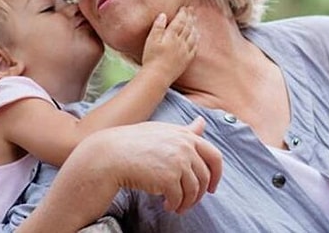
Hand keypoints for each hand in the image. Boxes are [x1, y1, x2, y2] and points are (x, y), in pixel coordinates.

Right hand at [97, 117, 221, 213]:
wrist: (112, 154)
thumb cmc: (134, 142)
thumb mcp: (162, 130)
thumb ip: (185, 131)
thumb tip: (202, 122)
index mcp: (186, 135)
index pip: (214, 156)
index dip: (217, 174)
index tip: (212, 187)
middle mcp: (186, 147)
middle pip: (205, 177)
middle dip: (200, 193)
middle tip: (190, 201)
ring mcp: (179, 162)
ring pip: (194, 190)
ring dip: (187, 202)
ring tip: (176, 206)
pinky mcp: (169, 178)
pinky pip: (180, 198)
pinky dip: (175, 205)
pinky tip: (166, 205)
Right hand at [141, 7, 197, 84]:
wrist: (158, 76)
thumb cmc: (151, 58)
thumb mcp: (150, 40)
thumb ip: (158, 27)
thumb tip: (163, 15)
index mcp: (171, 36)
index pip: (180, 21)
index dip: (183, 13)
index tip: (185, 7)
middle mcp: (180, 42)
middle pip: (188, 26)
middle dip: (190, 17)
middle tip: (192, 10)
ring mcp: (185, 51)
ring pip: (193, 35)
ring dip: (194, 26)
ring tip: (195, 20)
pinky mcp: (187, 59)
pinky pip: (195, 47)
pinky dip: (196, 39)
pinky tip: (197, 36)